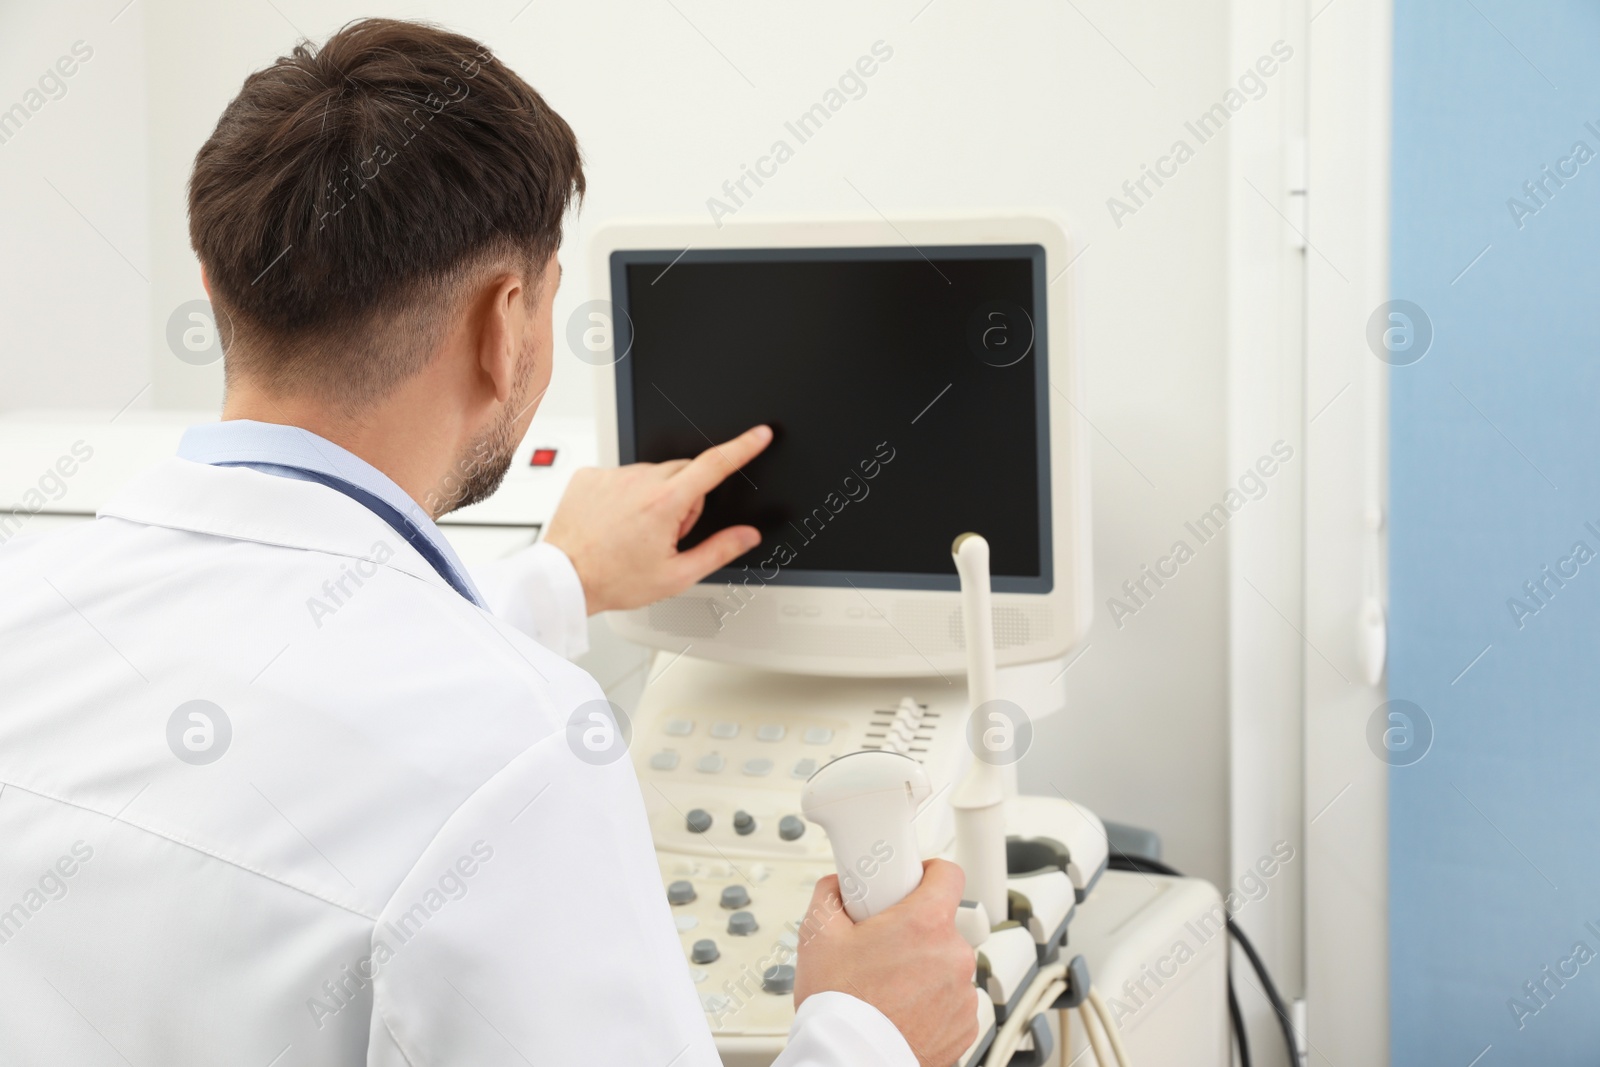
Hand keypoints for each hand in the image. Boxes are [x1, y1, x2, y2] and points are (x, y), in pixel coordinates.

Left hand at [543, 425, 771, 614]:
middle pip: (683, 473)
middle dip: (684, 498)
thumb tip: (747, 536)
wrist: (564, 578)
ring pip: (652, 474)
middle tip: (666, 533)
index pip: (715, 465)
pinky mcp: (591, 475)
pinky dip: (624, 494)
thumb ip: (719, 551)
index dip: (743, 448)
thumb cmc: (615, 580)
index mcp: (665, 503)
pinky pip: (621, 475)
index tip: (759, 434)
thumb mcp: (676, 575)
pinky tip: (614, 521)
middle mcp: (639, 481)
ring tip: (634, 530)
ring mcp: (613, 475)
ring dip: (653, 495)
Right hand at [793, 859, 978, 1066]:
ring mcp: (963, 993)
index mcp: (924, 923)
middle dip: (914, 931)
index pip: (948, 874)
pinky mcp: (965, 1025)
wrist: (850, 1060)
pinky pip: (952, 1000)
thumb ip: (830, 897)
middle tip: (882, 948)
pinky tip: (902, 1009)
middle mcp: (953, 955)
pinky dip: (932, 1002)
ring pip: (946, 964)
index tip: (916, 880)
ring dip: (924, 969)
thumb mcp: (817, 936)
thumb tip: (836, 887)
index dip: (929, 873)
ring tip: (888, 986)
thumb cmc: (838, 1005)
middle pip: (941, 924)